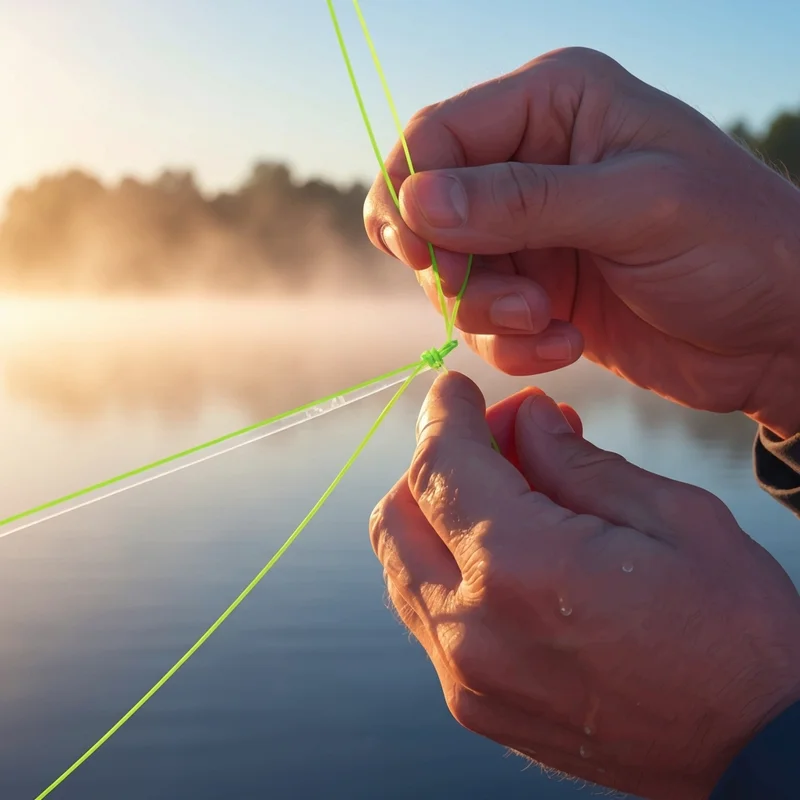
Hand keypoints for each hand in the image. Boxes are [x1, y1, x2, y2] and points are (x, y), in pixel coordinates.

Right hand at [364, 47, 799, 437]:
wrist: (778, 331)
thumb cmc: (736, 244)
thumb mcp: (635, 207)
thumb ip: (522, 201)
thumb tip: (415, 201)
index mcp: (554, 105)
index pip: (438, 136)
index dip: (410, 193)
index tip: (419, 253)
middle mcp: (531, 163)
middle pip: (430, 212)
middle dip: (457, 269)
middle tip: (516, 304)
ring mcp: (531, 232)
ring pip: (450, 275)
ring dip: (488, 315)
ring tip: (549, 325)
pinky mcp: (536, 290)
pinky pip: (483, 321)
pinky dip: (512, 345)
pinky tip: (566, 344)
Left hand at [370, 373, 799, 799]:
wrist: (754, 750)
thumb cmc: (735, 634)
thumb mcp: (673, 518)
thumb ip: (578, 462)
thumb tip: (526, 420)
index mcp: (523, 570)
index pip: (439, 468)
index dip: (443, 415)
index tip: (455, 391)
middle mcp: (474, 630)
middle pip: (397, 516)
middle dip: (434, 462)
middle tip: (493, 440)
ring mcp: (468, 678)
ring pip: (401, 567)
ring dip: (434, 515)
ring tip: (503, 494)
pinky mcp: (476, 705)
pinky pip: (428, 617)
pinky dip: (446, 568)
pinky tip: (504, 553)